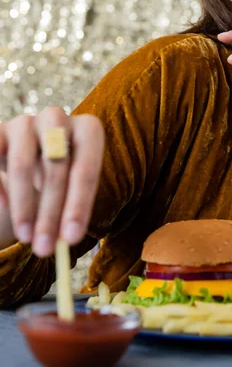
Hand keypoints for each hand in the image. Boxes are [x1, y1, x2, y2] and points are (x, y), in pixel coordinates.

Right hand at [0, 107, 103, 256]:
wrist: (33, 155)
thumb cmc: (62, 177)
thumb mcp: (73, 188)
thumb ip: (72, 210)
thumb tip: (65, 242)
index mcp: (88, 129)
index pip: (86, 168)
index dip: (79, 205)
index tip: (71, 239)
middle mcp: (58, 119)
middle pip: (55, 166)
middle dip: (50, 212)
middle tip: (45, 248)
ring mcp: (26, 122)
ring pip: (23, 164)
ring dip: (24, 206)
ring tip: (27, 238)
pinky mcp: (0, 130)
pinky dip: (0, 188)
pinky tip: (4, 209)